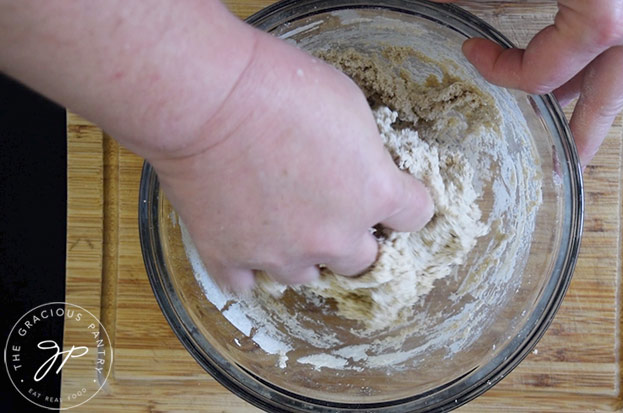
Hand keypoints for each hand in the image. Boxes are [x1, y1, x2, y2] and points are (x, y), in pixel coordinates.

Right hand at [151, 33, 433, 288]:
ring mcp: (280, 254)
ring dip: (301, 254)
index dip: (404, 203)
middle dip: (352, 236)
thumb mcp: (349, 105)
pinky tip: (245, 241)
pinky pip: (245, 285)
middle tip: (329, 208)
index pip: (415, 215)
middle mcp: (333, 236)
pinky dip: (248, 267)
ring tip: (281, 221)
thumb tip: (360, 168)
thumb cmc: (281, 86)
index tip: (391, 194)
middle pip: (363, 260)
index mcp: (373, 193)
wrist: (207, 100)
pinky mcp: (229, 259)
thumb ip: (365, 153)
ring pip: (306, 276)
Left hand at [434, 0, 622, 166]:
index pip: (541, 73)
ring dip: (588, 93)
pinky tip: (579, 58)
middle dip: (582, 138)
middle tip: (564, 167)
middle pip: (605, 101)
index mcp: (605, 17)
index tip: (473, 52)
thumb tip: (439, 6)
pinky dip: (598, 55)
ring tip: (566, 119)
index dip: (499, 70)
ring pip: (619, 70)